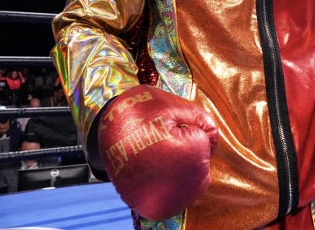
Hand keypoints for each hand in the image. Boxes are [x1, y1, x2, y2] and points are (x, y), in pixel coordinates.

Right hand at [98, 85, 218, 220]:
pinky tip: (156, 169)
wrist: (101, 128)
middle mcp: (178, 184)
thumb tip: (213, 144)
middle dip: (188, 149)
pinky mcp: (156, 210)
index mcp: (186, 153)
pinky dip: (172, 182)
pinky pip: (178, 196)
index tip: (165, 125)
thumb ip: (203, 121)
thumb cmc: (140, 111)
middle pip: (203, 163)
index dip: (188, 128)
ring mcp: (166, 200)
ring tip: (155, 154)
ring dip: (183, 167)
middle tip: (158, 140)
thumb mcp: (175, 104)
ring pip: (194, 181)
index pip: (206, 140)